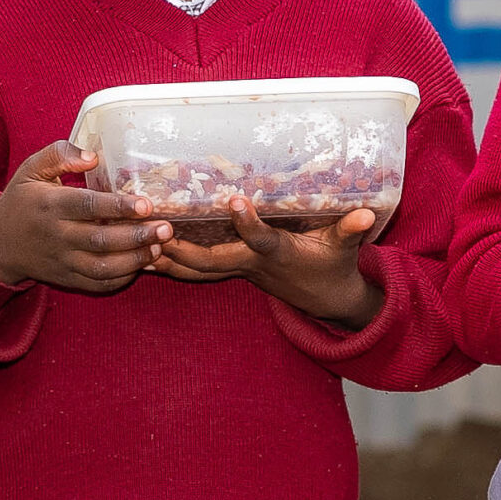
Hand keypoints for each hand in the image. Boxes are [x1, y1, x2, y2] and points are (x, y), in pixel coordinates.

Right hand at [0, 141, 169, 294]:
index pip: (87, 206)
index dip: (118, 207)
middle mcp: (57, 236)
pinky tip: (142, 265)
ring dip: (134, 260)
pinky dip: (121, 278)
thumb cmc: (22, 200)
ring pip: (102, 268)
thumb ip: (59, 155)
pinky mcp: (67, 279)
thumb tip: (92, 156)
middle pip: (100, 240)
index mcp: (50, 206)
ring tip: (159, 248)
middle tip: (166, 228)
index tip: (146, 204)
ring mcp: (63, 260)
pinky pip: (97, 284)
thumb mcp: (31, 170)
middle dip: (136, 236)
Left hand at [152, 199, 385, 328]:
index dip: (248, 223)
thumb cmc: (333, 266)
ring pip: (194, 271)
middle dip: (182, 250)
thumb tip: (366, 214)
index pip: (261, 240)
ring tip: (134, 244)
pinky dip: (167, 266)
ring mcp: (237, 271)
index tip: (235, 200)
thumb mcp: (345, 247)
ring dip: (165, 261)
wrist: (325, 299)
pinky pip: (193, 272)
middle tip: (156, 232)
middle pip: (210, 263)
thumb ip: (351, 229)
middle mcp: (251, 265)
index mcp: (278, 254)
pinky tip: (140, 256)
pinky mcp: (229, 271)